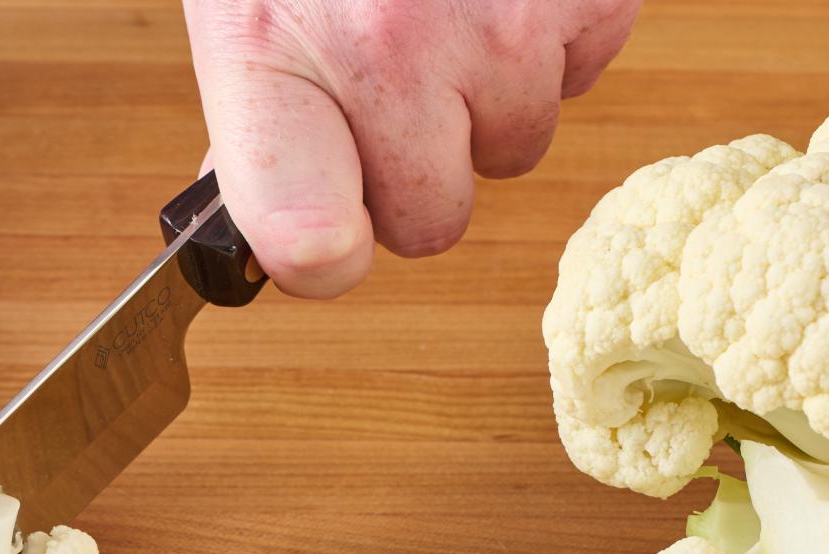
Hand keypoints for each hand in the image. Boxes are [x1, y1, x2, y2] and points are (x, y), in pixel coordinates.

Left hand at [183, 0, 639, 295]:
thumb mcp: (244, 12)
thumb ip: (261, 131)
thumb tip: (298, 239)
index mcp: (273, 59)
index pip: (307, 239)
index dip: (323, 253)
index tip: (328, 240)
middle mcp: (388, 49)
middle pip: (430, 221)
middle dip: (417, 167)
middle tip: (389, 80)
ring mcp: (500, 22)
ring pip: (516, 148)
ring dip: (488, 96)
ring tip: (446, 6)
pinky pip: (584, 71)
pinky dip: (555, 37)